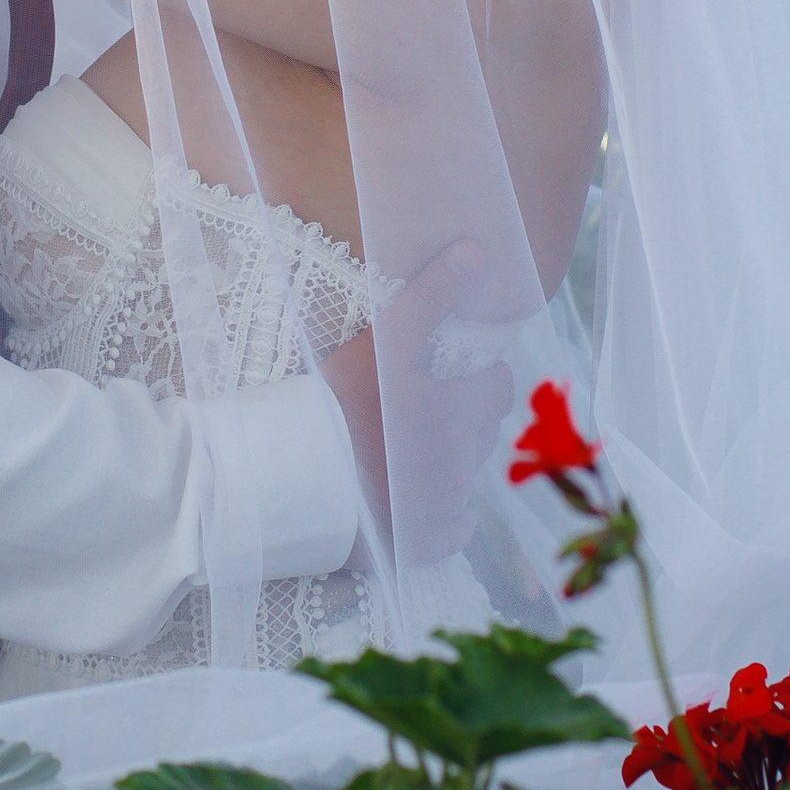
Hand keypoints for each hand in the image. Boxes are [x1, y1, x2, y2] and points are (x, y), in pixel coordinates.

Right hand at [320, 241, 512, 564]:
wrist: (294, 480)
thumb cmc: (336, 404)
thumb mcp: (382, 341)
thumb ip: (430, 295)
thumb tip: (474, 249)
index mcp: (460, 410)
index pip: (495, 385)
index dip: (470, 379)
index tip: (438, 380)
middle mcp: (464, 457)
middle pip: (482, 430)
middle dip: (459, 420)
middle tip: (412, 415)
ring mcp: (449, 503)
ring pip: (465, 474)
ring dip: (444, 464)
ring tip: (400, 454)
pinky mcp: (430, 541)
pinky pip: (456, 525)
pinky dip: (440, 515)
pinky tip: (408, 499)